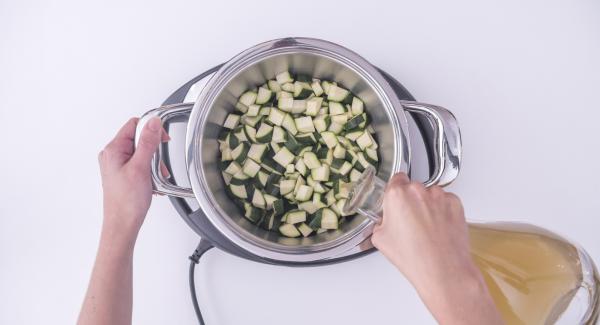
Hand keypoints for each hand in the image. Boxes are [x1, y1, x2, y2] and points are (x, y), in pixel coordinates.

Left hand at [98, 117, 165, 242]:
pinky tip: (152, 183)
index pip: (134, 125)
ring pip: (142, 153)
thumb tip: (153, 123)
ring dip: (154, 164)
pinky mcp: (124, 174)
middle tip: (157, 165)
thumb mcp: (140, 167)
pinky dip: (150, 172)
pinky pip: (141, 165)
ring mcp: (118, 165)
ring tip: (155, 178)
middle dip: (154, 151)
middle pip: (140, 139)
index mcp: (113, 150)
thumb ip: (147, 142)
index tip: (162, 139)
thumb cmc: (127, 202)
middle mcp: (113, 156)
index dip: (151, 129)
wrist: (123, 225)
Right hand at [371, 173, 502, 324]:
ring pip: (430, 195)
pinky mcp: (455, 203)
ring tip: (426, 228)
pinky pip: (446, 202)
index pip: (395, 179)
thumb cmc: (414, 257)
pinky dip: (443, 211)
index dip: (395, 192)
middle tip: (410, 221)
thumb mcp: (380, 240)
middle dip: (411, 201)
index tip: (396, 201)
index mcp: (397, 195)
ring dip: (428, 205)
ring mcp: (439, 196)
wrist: (443, 269)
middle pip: (413, 188)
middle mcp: (418, 191)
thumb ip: (380, 222)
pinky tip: (438, 229)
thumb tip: (384, 222)